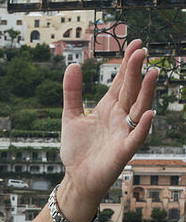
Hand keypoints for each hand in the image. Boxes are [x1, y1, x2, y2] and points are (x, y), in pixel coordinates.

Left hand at [58, 39, 158, 217]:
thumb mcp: (70, 116)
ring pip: (138, 109)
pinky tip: (148, 114)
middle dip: (135, 71)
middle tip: (141, 50)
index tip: (135, 44)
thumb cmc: (78, 149)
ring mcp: (123, 133)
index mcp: (109, 107)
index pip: (121, 82)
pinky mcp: (123, 151)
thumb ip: (72, 92)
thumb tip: (73, 65)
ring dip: (146, 93)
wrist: (77, 178)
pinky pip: (135, 137)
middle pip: (131, 90)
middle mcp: (120, 117)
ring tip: (151, 73)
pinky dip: (142, 126)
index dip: (127, 64)